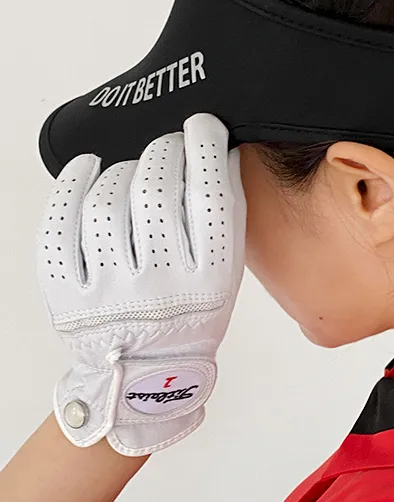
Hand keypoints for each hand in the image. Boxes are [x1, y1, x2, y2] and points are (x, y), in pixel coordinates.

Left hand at [36, 113, 245, 455]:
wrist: (145, 375)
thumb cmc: (189, 317)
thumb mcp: (226, 274)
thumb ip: (225, 217)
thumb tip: (215, 150)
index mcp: (208, 283)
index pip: (209, 195)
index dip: (205, 147)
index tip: (203, 126)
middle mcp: (157, 288)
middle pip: (155, 190)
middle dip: (164, 152)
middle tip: (168, 147)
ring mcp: (106, 292)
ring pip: (106, 201)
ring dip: (123, 170)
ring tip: (133, 173)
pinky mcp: (66, 294)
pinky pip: (59, 224)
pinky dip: (71, 185)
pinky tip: (87, 168)